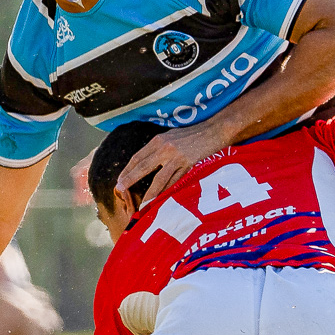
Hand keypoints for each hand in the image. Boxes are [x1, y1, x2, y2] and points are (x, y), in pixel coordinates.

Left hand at [115, 119, 232, 208]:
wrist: (215, 130)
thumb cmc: (193, 135)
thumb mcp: (172, 137)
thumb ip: (159, 149)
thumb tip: (146, 164)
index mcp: (158, 140)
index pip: (137, 157)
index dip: (127, 170)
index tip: (119, 181)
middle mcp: (164, 147)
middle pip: (143, 167)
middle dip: (130, 180)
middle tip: (119, 190)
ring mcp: (176, 156)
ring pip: (159, 178)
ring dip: (150, 193)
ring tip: (142, 204)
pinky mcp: (189, 163)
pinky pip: (176, 181)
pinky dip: (168, 192)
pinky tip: (162, 200)